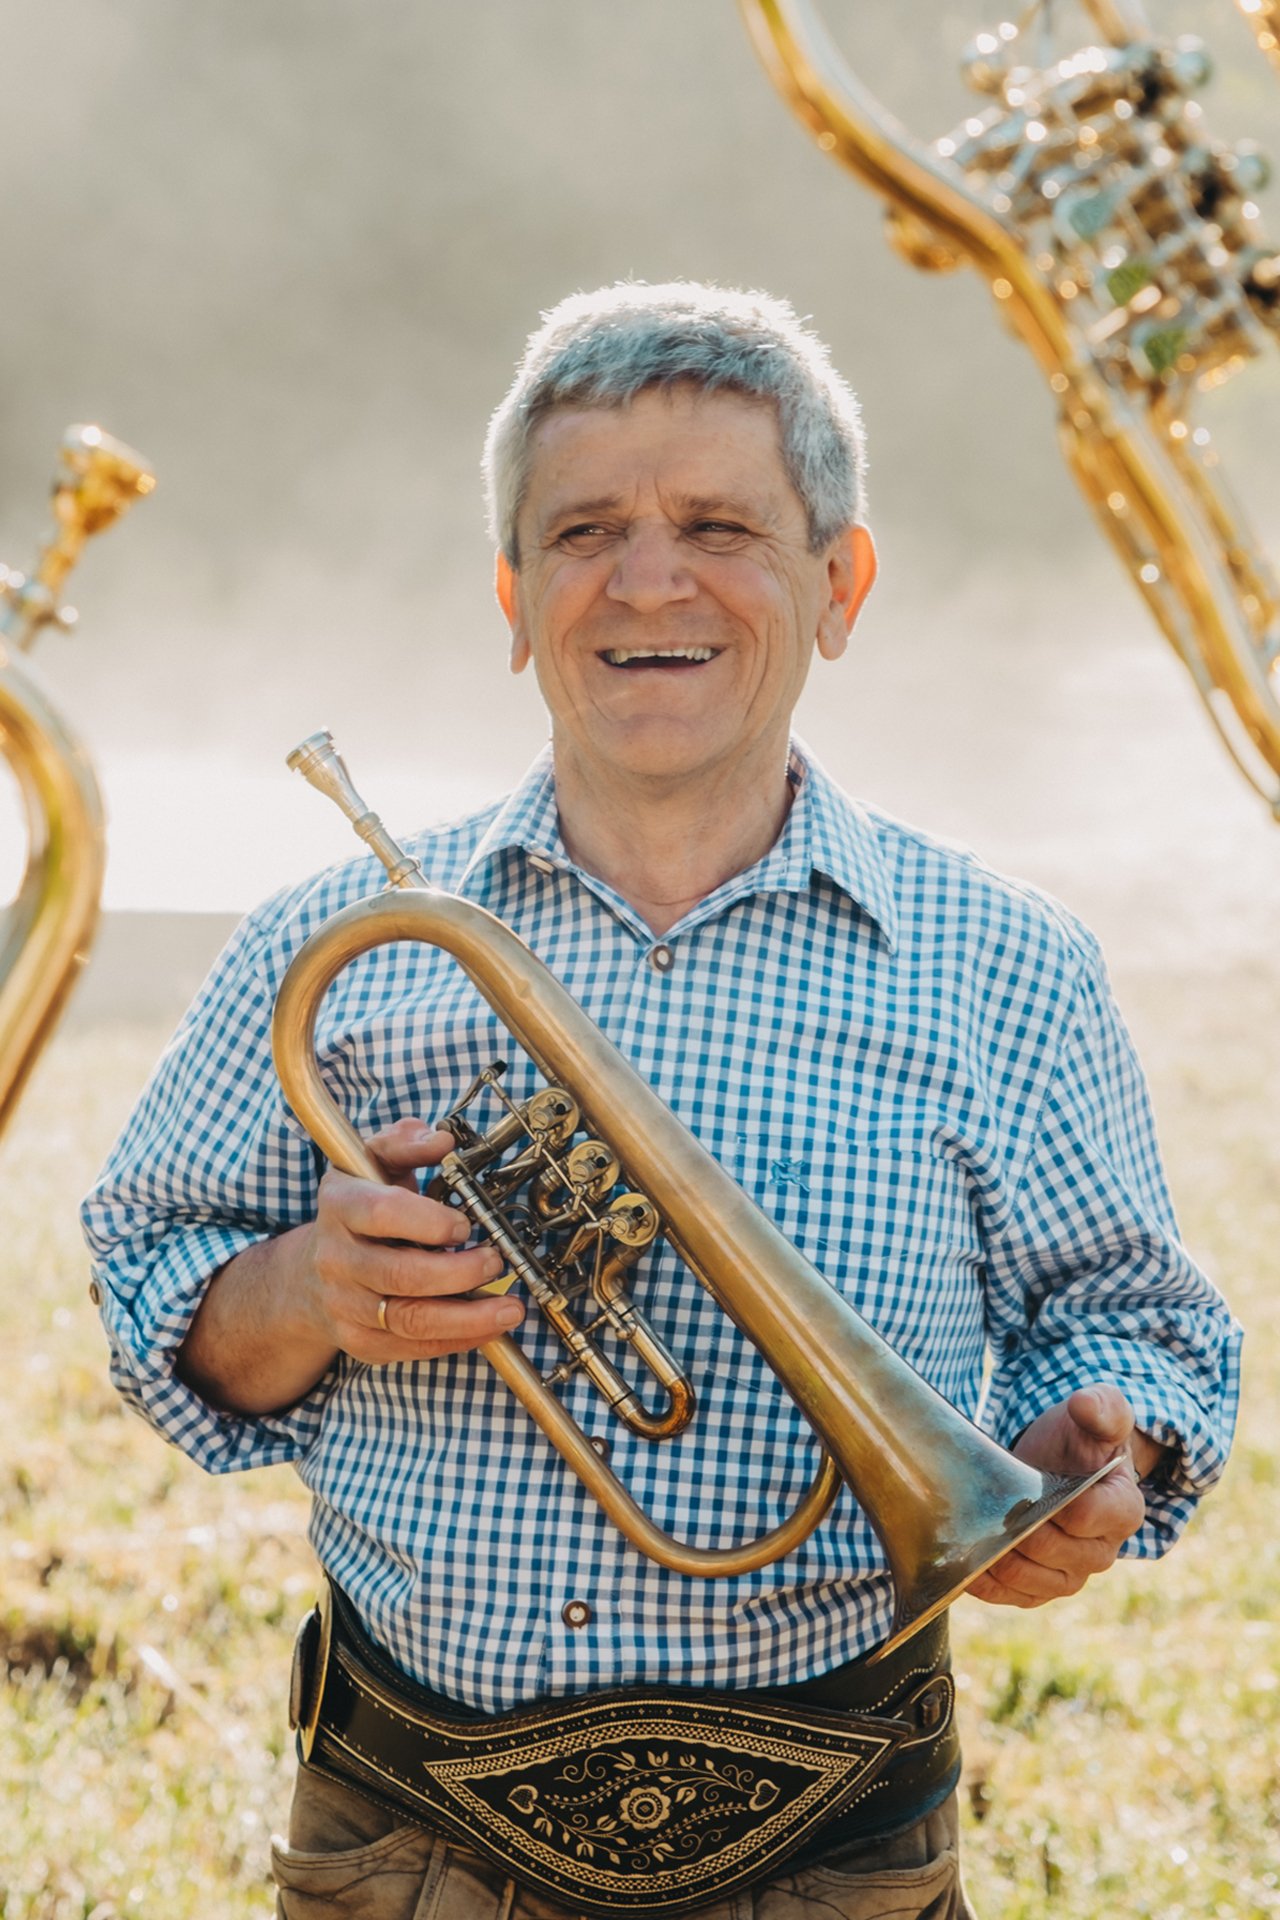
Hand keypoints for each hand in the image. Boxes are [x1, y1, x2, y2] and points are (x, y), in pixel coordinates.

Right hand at [300, 1120, 525, 1363]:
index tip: (466, 1224)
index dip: (428, 1221)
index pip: (380, 1213)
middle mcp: (336, 1258)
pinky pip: (411, 1348)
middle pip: (400, 1274)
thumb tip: (442, 1140)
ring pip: (409, 1320)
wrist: (312, 1271)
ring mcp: (344, 1304)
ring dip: (468, 1318)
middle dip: (458, 1273)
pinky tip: (488, 1327)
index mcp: (341, 1204)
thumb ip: (407, 1143)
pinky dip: (455, 1340)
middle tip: (496, 1261)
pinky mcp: (359, 1340)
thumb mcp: (374, 1162)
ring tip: (510, 1308)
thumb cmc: (360, 1206)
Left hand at [966, 1386, 1154, 1609]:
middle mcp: (1103, 1550)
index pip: (1085, 1516)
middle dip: (1018, 1529)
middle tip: (991, 1505)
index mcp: (1123, 1509)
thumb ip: (1102, 1407)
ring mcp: (1072, 1574)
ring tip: (974, 1533)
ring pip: (1031, 1580)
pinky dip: (988, 1585)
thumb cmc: (1080, 1439)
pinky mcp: (1041, 1588)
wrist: (1060, 1465)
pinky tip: (966, 1564)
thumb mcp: (1096, 1414)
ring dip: (999, 1559)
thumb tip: (1085, 1404)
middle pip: (1054, 1551)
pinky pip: (1014, 1597)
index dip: (1052, 1503)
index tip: (1025, 1484)